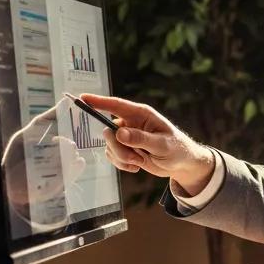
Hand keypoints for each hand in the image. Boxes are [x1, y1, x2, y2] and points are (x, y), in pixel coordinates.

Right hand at [82, 94, 214, 193]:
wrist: (181, 164)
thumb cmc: (177, 149)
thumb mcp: (161, 145)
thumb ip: (141, 139)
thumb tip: (119, 132)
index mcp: (142, 114)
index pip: (116, 105)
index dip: (98, 101)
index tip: (82, 98)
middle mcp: (131, 123)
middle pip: (109, 132)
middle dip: (118, 147)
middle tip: (134, 157)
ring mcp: (126, 136)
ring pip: (109, 146)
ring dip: (122, 158)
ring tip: (140, 161)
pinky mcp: (124, 148)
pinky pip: (111, 156)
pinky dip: (122, 164)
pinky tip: (137, 166)